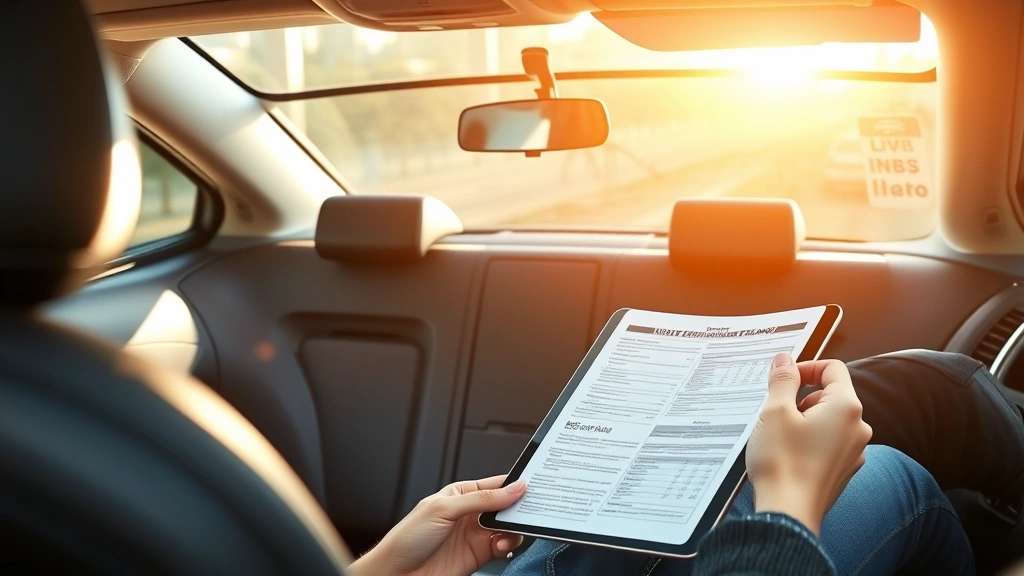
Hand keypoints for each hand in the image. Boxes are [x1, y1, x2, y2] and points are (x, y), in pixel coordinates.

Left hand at [349, 476, 525, 575]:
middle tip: (528, 510)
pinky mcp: (480, 555)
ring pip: (508, 527)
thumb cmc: (408, 538)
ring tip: (508, 532)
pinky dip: (508, 545)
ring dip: (514, 528)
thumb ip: (481, 499)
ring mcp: (476, 535)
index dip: (514, 484)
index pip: (495, 484)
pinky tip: (501, 545)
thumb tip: (512, 488)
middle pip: (505, 506)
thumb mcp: (444, 509)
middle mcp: (470, 513)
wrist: (397, 573)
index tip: (532, 485)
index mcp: (461, 494)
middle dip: (518, 507)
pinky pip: (504, 546)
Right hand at [746, 353, 871, 536]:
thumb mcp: (775, 411)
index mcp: (846, 408)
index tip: (784, 377)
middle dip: (801, 397)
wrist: (788, 514)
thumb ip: (783, 380)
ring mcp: (854, 452)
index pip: (833, 369)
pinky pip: (828, 443)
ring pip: (828, 420)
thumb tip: (785, 360)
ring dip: (804, 420)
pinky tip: (787, 454)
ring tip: (779, 437)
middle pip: (830, 395)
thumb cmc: (783, 464)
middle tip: (774, 412)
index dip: (806, 367)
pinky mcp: (843, 470)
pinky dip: (808, 440)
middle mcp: (858, 429)